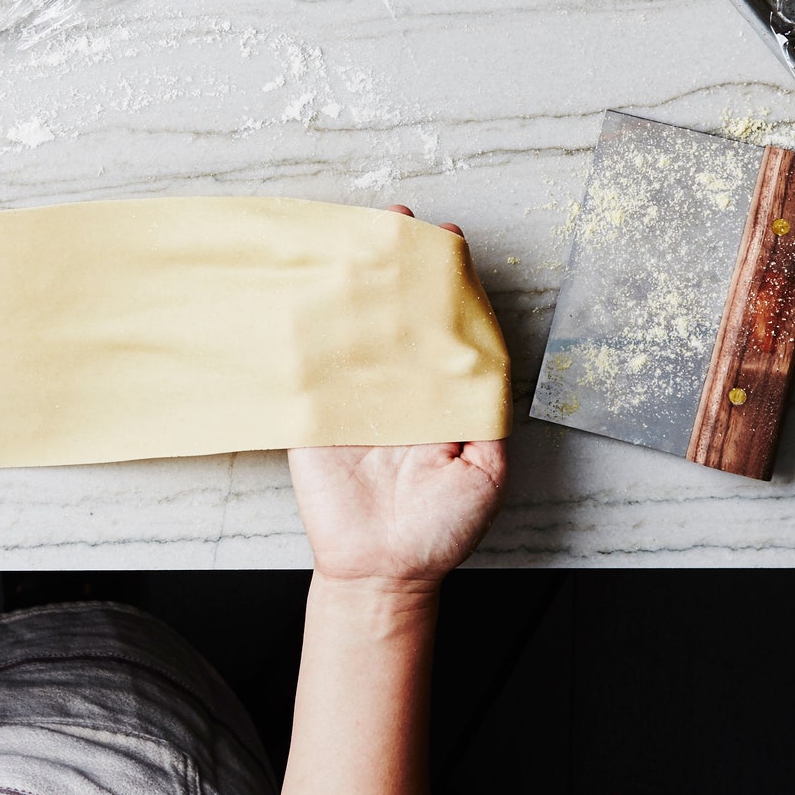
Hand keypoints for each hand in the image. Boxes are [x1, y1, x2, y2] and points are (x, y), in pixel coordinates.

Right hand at [287, 205, 505, 591]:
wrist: (381, 570)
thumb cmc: (439, 531)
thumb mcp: (486, 472)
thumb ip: (487, 418)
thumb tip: (487, 363)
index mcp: (441, 397)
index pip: (445, 329)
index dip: (449, 288)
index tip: (451, 245)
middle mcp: (399, 389)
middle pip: (399, 316)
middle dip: (400, 269)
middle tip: (399, 224)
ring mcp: (355, 398)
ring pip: (356, 329)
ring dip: (354, 284)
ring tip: (355, 236)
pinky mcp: (315, 413)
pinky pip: (311, 365)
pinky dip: (307, 328)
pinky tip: (308, 289)